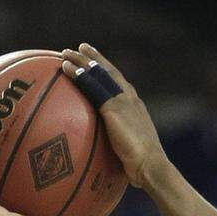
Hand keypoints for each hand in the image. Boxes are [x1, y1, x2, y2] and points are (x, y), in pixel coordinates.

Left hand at [61, 43, 168, 188]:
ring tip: (66, 52)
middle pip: (109, 71)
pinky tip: (66, 68)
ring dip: (82, 61)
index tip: (96, 63)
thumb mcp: (129, 153)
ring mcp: (122, 100)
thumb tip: (105, 160)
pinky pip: (93, 87)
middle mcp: (130, 98)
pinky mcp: (113, 107)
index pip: (119, 83)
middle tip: (80, 48)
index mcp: (134, 106)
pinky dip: (79, 76)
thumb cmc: (141, 168)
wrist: (150, 166)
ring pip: (99, 74)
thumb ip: (118, 147)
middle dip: (94, 58)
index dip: (107, 71)